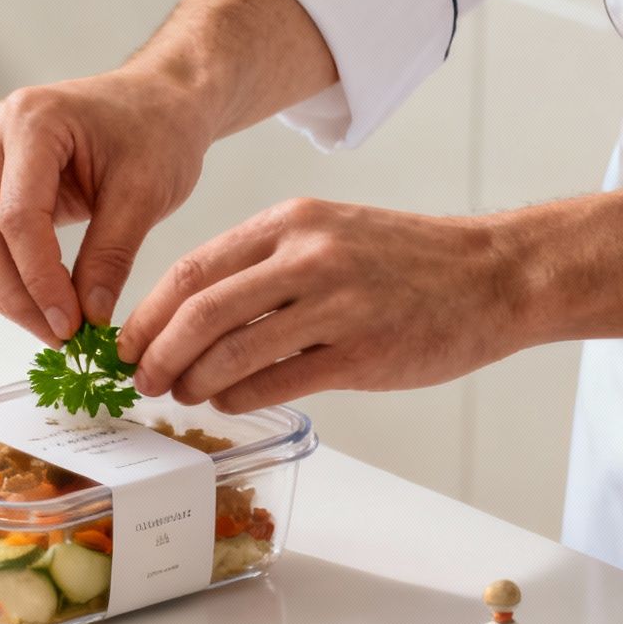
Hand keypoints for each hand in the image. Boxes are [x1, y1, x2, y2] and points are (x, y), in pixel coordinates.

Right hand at [0, 67, 212, 345]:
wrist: (156, 101)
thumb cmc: (158, 130)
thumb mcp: (146, 193)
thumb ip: (111, 256)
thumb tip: (86, 317)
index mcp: (32, 119)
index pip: (17, 217)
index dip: (38, 280)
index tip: (70, 325)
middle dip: (14, 296)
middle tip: (59, 336)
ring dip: (3, 293)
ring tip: (52, 324)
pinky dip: (2, 278)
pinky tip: (39, 300)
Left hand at [118, 198, 526, 411]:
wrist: (495, 276)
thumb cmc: (408, 261)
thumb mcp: (329, 233)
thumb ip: (264, 264)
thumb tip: (191, 311)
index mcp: (291, 223)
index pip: (193, 267)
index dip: (149, 312)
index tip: (127, 341)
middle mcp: (308, 257)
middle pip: (201, 311)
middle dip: (158, 353)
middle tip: (142, 378)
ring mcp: (336, 306)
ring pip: (232, 352)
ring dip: (193, 382)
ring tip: (182, 394)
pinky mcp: (361, 354)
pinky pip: (277, 383)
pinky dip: (239, 398)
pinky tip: (229, 401)